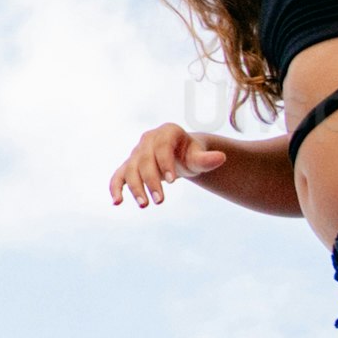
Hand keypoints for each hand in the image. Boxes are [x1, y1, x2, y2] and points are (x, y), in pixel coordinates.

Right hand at [110, 122, 257, 210]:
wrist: (178, 155)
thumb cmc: (190, 154)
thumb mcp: (199, 156)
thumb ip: (207, 159)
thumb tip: (221, 158)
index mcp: (167, 132)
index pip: (162, 147)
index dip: (165, 163)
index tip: (173, 182)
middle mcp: (148, 140)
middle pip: (145, 160)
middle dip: (151, 181)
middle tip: (160, 201)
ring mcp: (136, 153)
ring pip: (131, 169)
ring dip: (135, 188)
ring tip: (144, 205)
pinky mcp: (129, 165)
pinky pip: (119, 175)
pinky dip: (116, 188)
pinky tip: (117, 202)